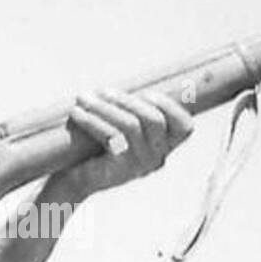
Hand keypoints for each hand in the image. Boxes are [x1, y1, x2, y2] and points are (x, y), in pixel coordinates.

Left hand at [60, 88, 194, 200]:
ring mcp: (141, 165)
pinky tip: (77, 113)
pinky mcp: (120, 170)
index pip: (184, 127)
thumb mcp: (119, 126)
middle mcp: (158, 158)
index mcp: (164, 147)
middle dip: (128, 100)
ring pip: (130, 125)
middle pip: (154, 120)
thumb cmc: (98, 145)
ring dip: (105, 107)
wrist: (76, 178)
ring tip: (83, 98)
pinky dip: (92, 121)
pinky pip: (110, 137)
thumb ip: (131, 108)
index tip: (145, 93)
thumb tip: (130, 83)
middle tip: (103, 91)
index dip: (168, 106)